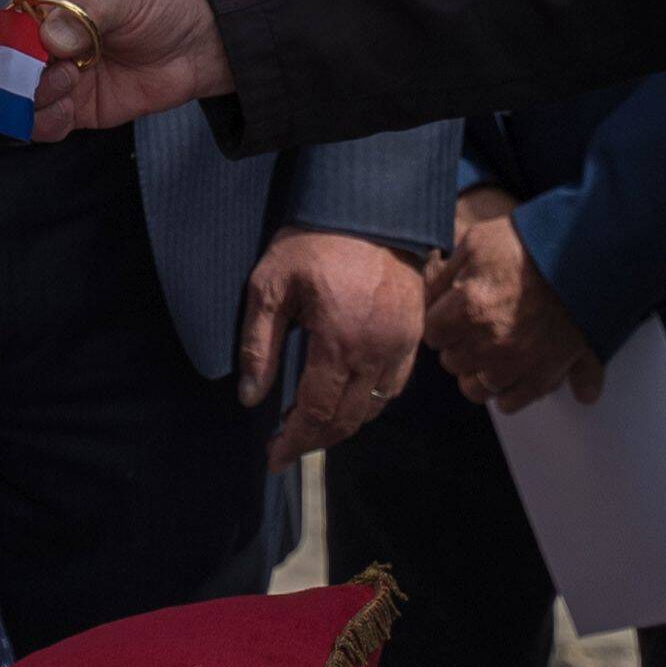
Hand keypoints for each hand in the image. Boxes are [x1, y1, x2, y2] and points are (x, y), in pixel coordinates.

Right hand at [23, 0, 228, 135]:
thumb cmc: (167, 4)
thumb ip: (86, 12)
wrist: (205, 42)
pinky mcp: (80, 107)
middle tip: (43, 70)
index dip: (9, 34)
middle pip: (11, 61)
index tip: (17, 47)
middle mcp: (53, 39)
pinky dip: (45, 122)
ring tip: (70, 81)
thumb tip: (49, 37)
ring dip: (34, 96)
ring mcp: (64, 75)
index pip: (15, 16)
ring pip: (23, 96)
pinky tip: (66, 110)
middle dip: (17, 72)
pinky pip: (47, 122)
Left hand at [239, 226, 424, 473]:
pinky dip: (368, 404)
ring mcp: (401, 345)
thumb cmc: (314, 241)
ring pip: (371, 408)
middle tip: (284, 448)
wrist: (371, 208)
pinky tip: (344, 400)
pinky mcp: (415, 336)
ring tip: (308, 425)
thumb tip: (250, 398)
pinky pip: (394, 387)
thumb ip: (258, 345)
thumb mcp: (270, 284)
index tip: (273, 458)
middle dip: (312, 441)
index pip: (316, 412)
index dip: (293, 442)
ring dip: (340, 426)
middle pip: (345, 420)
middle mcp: (376, 350)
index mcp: (339, 340)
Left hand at [424, 187, 595, 413]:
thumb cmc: (529, 245)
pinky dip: (506, 392)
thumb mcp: (475, 243)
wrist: (583, 254)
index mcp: (468, 309)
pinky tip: (511, 371)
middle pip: (452, 362)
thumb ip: (443, 275)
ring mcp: (518, 364)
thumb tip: (426, 299)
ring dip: (478, 371)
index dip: (441, 321)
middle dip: (459, 344)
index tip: (453, 313)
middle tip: (474, 326)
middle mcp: (490, 343)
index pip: (432, 334)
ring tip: (490, 352)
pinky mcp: (544, 376)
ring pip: (476, 388)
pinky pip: (510, 402)